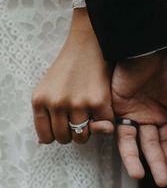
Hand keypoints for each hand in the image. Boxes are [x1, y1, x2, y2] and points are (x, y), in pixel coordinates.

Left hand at [32, 8, 113, 144]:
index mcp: (39, 100)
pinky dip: (105, 122)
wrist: (88, 44)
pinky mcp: (98, 101)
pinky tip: (102, 108)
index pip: (46, 137)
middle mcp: (56, 103)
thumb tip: (43, 143)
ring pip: (82, 137)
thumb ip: (44, 113)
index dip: (57, 134)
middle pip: (65, 138)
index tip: (65, 126)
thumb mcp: (47, 87)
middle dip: (73, 131)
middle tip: (79, 117)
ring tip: (90, 114)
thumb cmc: (68, 66)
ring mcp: (78, 103)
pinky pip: (103, 127)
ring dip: (88, 130)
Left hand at [110, 47, 166, 186]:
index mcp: (165, 114)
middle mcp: (148, 115)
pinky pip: (118, 129)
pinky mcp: (118, 106)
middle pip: (151, 145)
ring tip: (141, 176)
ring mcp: (133, 111)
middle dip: (157, 163)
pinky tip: (130, 159)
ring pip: (133, 141)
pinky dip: (124, 145)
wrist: (154, 50)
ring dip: (136, 159)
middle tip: (163, 181)